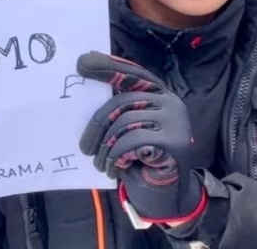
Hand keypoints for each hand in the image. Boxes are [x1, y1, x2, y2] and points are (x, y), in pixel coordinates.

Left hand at [76, 51, 206, 225]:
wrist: (167, 195)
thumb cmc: (143, 160)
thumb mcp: (130, 131)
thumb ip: (120, 111)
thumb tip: (86, 91)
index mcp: (161, 95)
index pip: (133, 74)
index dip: (107, 67)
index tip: (81, 62)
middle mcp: (172, 102)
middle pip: (123, 100)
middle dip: (97, 124)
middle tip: (84, 148)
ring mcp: (175, 120)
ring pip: (124, 121)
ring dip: (105, 147)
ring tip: (101, 163)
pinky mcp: (174, 141)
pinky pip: (130, 140)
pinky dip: (115, 156)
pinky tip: (113, 169)